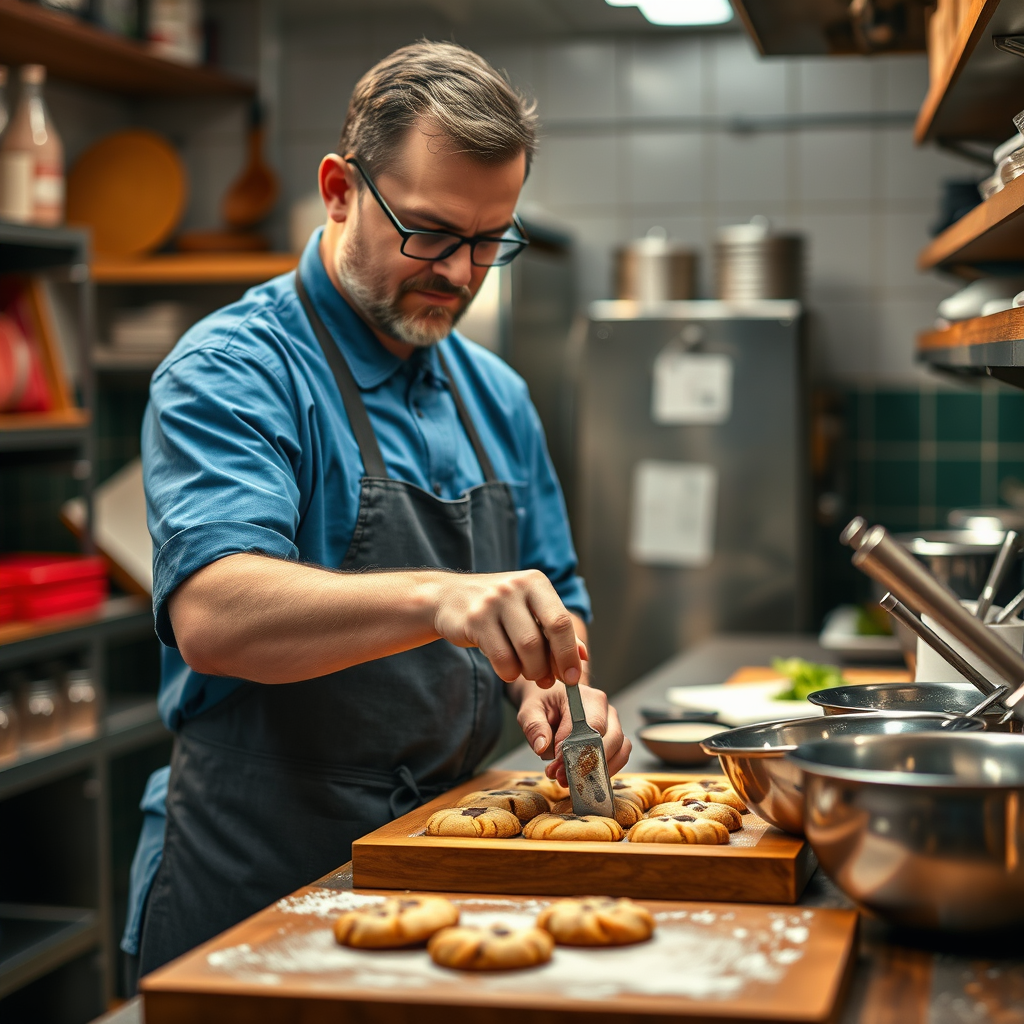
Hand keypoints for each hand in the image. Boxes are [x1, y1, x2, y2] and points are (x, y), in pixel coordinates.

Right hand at [432, 570, 582, 687]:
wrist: (448, 597)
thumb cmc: (497, 608)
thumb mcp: (529, 610)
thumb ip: (556, 631)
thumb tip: (582, 655)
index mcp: (536, 583)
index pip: (562, 622)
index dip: (569, 654)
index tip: (572, 678)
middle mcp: (516, 587)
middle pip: (542, 639)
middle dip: (547, 667)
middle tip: (546, 680)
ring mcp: (493, 601)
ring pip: (523, 650)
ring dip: (528, 671)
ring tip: (526, 672)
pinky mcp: (474, 619)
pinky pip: (500, 657)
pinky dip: (508, 672)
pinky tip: (507, 669)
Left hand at [515, 681, 630, 785]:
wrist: (551, 699)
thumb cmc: (544, 702)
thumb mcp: (530, 710)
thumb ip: (535, 727)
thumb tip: (543, 746)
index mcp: (586, 697)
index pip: (589, 728)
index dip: (575, 751)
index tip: (556, 767)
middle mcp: (605, 709)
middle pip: (611, 740)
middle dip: (588, 764)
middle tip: (563, 777)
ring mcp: (613, 723)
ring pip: (620, 749)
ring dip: (599, 770)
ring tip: (573, 780)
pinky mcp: (615, 738)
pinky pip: (620, 756)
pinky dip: (605, 770)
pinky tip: (586, 777)